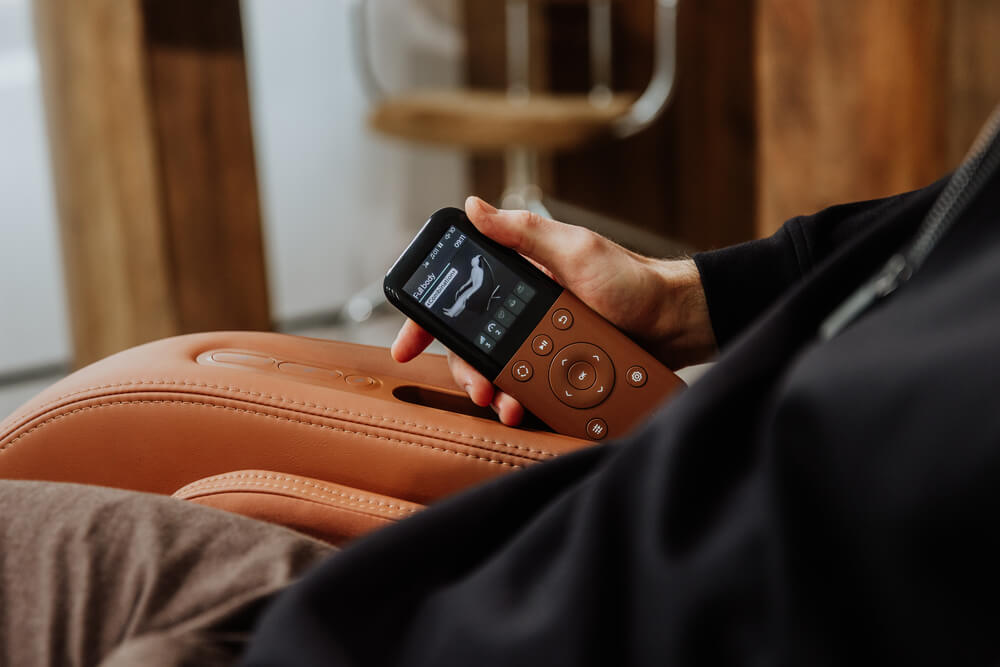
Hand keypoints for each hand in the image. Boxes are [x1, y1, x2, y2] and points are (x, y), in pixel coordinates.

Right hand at [391, 197, 716, 425]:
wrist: (675, 323)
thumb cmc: (631, 278)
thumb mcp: (576, 249)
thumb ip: (524, 232)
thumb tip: (476, 207)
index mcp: (520, 282)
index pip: (460, 300)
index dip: (427, 322)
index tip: (408, 345)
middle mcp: (524, 316)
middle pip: (472, 348)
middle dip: (464, 371)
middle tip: (477, 386)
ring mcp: (541, 348)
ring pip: (497, 377)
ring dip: (492, 393)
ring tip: (504, 404)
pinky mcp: (560, 375)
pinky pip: (529, 395)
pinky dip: (520, 405)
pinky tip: (525, 412)